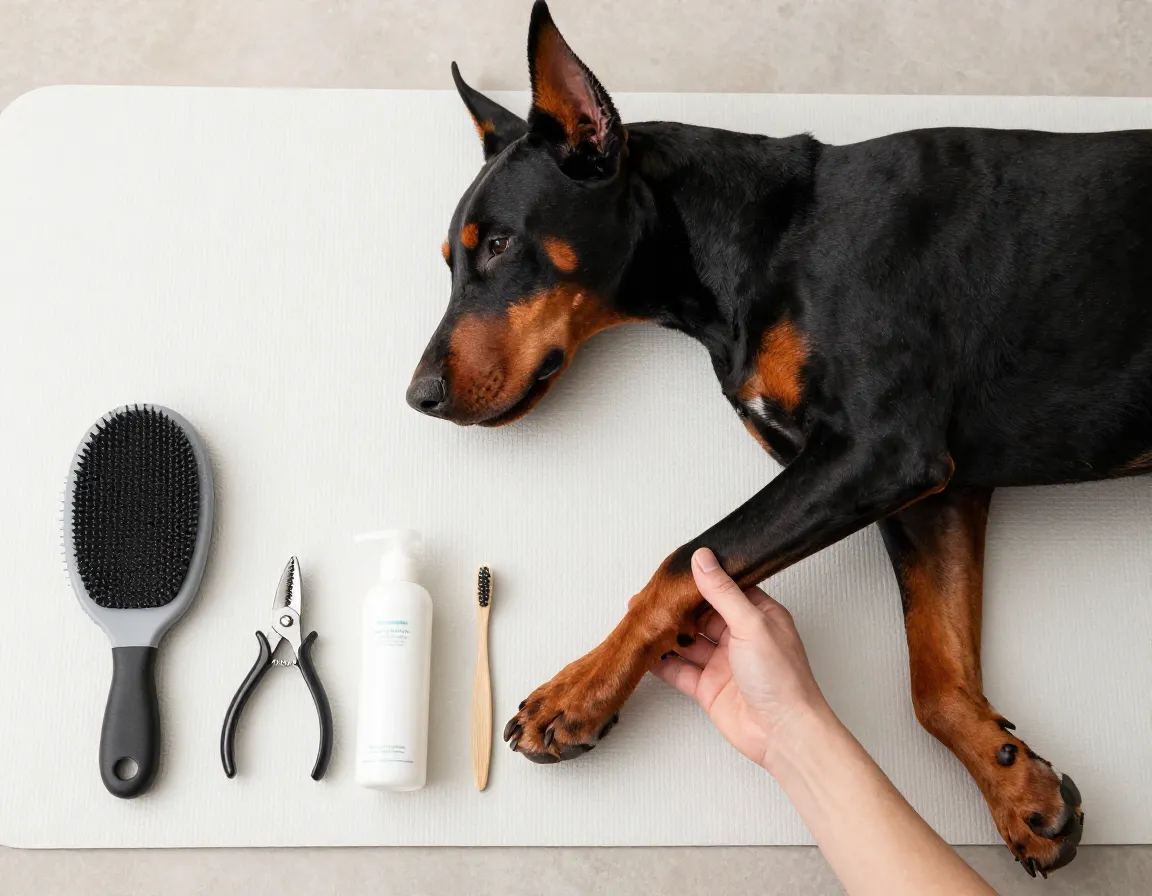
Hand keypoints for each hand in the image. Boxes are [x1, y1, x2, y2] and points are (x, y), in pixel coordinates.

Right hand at [651, 547, 829, 771]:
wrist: (783, 734)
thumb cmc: (782, 679)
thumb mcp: (751, 624)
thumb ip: (722, 592)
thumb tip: (703, 559)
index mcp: (759, 616)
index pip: (726, 588)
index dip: (702, 579)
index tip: (676, 570)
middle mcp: (741, 637)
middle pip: (702, 615)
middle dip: (677, 607)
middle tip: (651, 595)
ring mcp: (723, 663)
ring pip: (688, 642)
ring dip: (667, 633)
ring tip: (642, 618)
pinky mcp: (709, 687)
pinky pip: (680, 671)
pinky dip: (662, 662)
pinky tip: (646, 652)